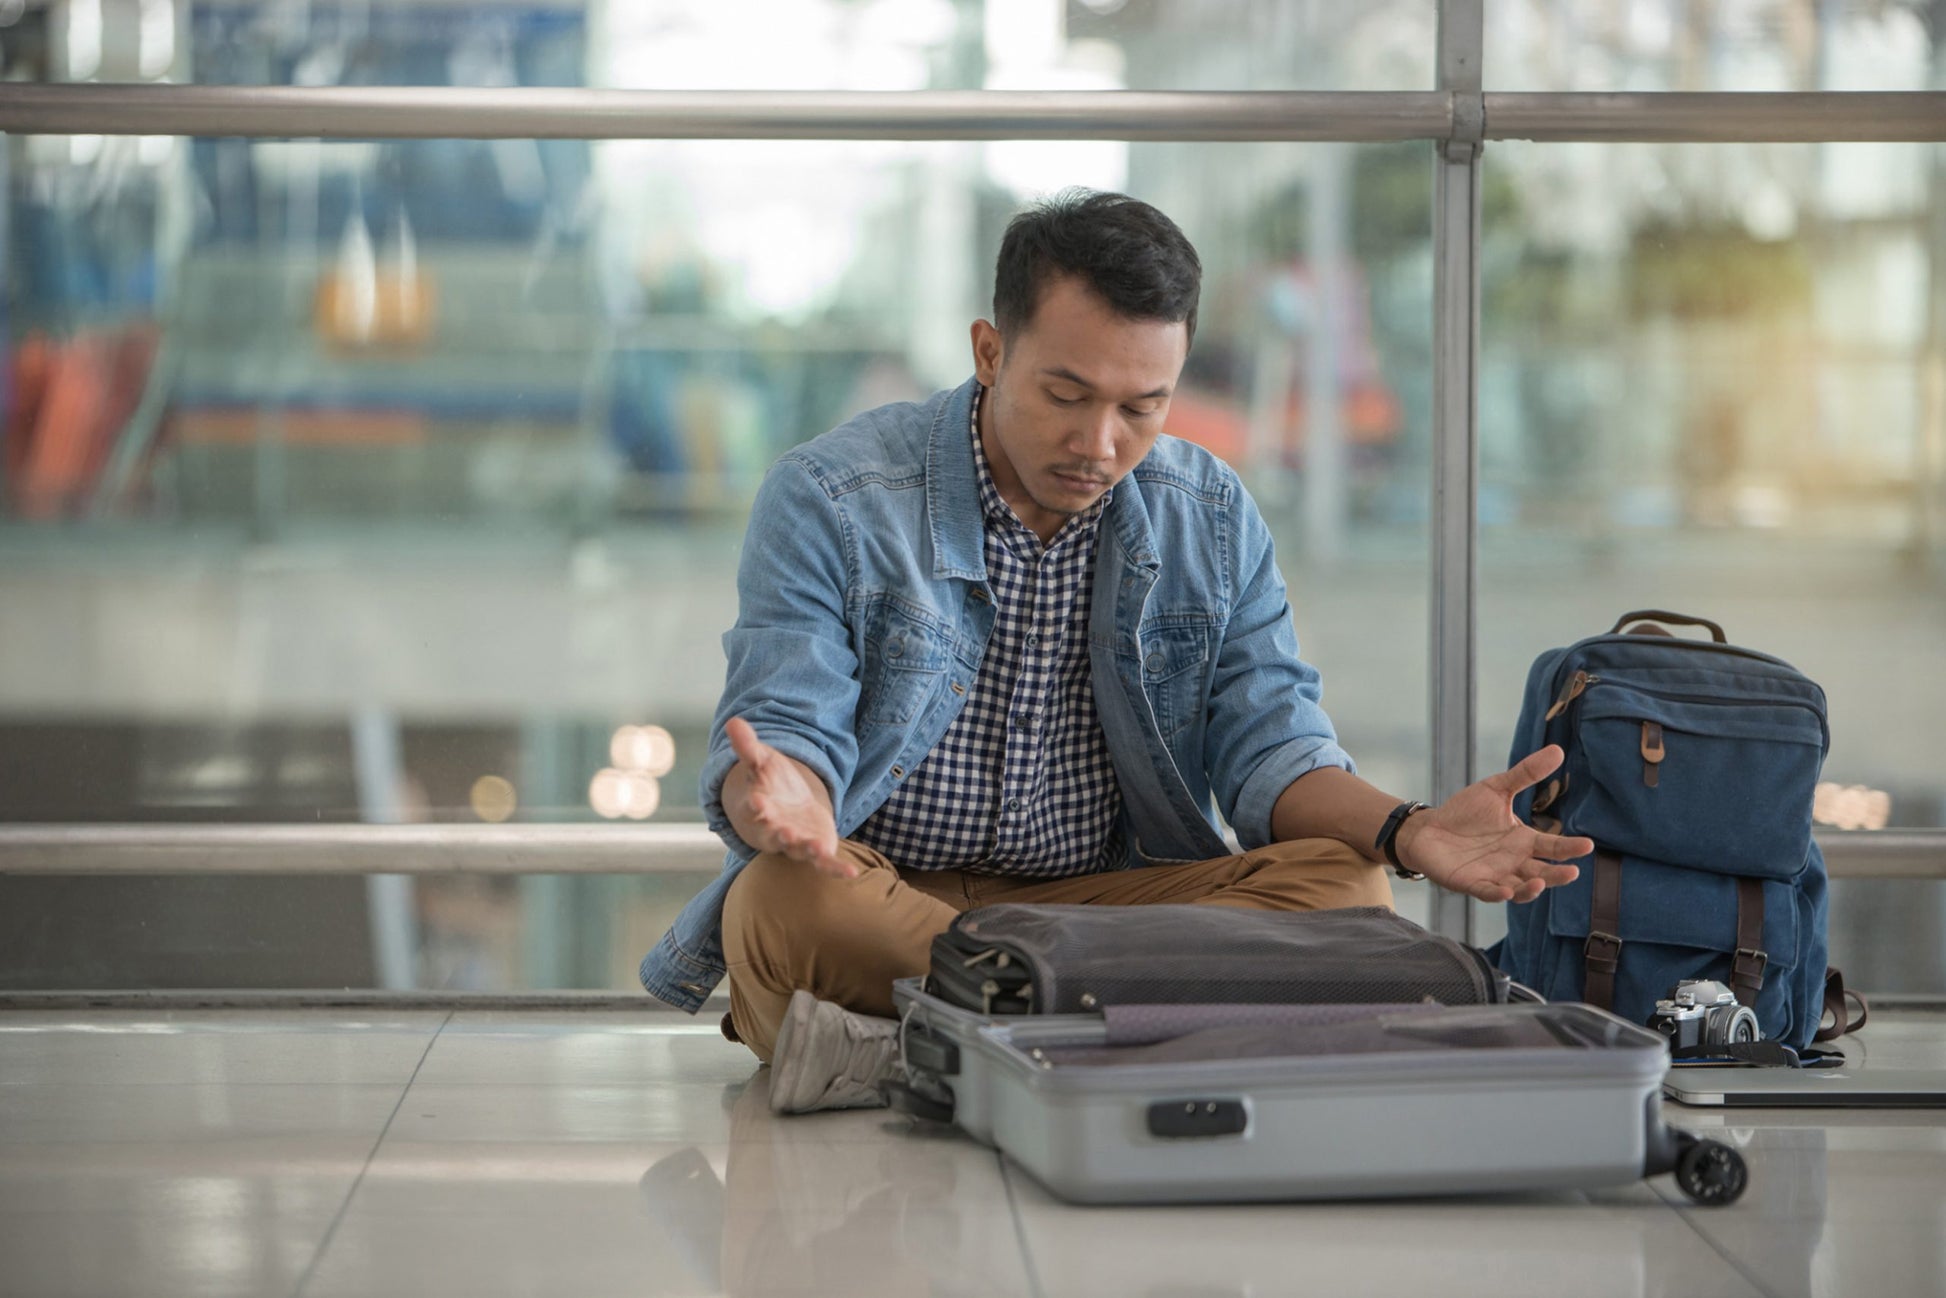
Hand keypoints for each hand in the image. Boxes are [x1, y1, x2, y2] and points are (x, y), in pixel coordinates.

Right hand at [724, 717, 854, 878]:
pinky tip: (851, 873)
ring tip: (815, 848)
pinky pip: (825, 863)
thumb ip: (748, 747)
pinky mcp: (816, 850)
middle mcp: (775, 830)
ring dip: (806, 850)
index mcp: (759, 809)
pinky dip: (836, 869)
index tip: (756, 802)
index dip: (755, 807)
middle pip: (774, 834)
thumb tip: (733, 721)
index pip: (754, 809)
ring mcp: (796, 842)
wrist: (784, 809)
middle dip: (779, 833)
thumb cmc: (769, 786)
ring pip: (799, 850)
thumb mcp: (761, 763)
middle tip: (783, 830)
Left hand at [1394, 745, 1590, 902]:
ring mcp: (1494, 875)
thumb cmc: (1465, 812)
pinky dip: (1497, 894)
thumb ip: (1526, 773)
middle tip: (1573, 872)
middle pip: (1542, 872)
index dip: (1570, 848)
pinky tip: (1505, 890)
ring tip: (1539, 883)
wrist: (1429, 828)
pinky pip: (1488, 892)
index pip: (1553, 847)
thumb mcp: (1497, 789)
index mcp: (1524, 841)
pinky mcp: (1471, 883)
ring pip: (1519, 889)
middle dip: (1557, 875)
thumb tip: (1557, 750)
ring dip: (1531, 890)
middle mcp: (1514, 862)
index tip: (1588, 845)